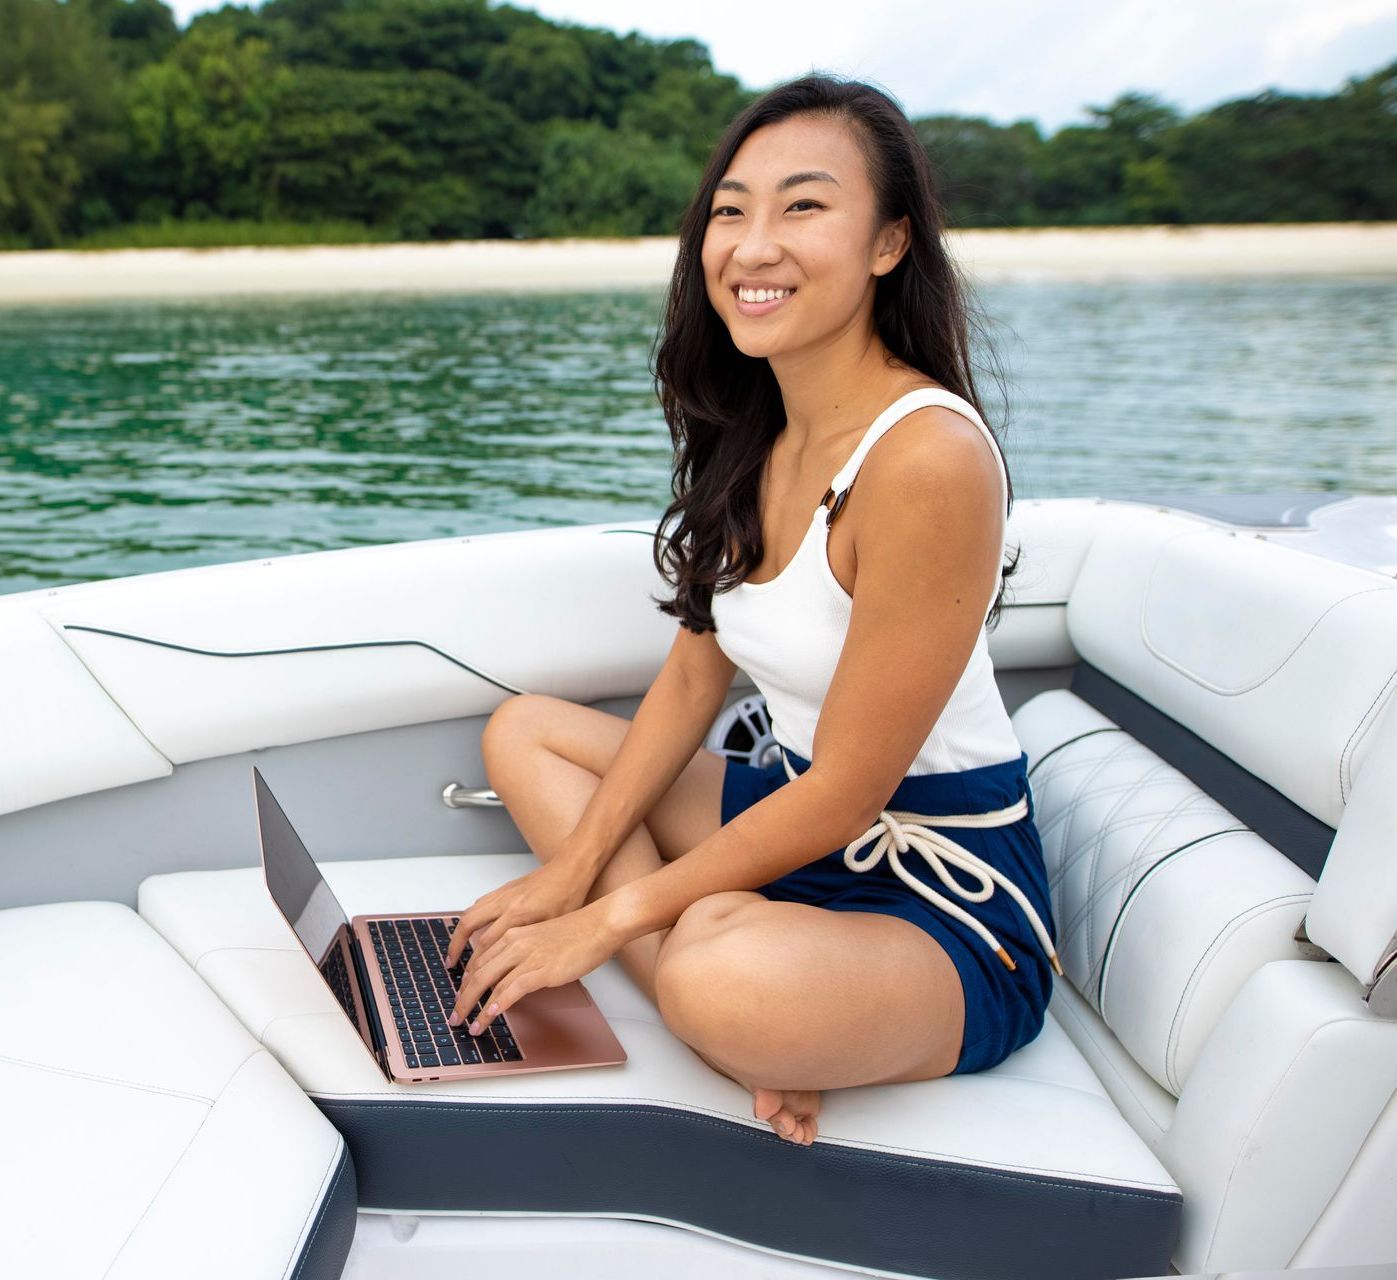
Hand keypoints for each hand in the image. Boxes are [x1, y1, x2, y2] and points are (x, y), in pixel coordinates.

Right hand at [443, 858, 592, 968]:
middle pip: (470, 928)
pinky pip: (479, 905)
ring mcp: (503, 894)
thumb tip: (518, 970)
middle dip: (456, 949)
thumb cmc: (569, 897)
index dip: (476, 966)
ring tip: (455, 954)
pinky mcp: (505, 888)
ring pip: (470, 914)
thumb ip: (532, 946)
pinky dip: (471, 919)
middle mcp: (505, 903)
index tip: (470, 982)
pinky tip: (470, 931)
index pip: (486, 946)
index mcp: (517, 915)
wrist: (572, 868)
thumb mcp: (553, 928)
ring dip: (459, 935)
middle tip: (451, 967)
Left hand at [446, 901, 618, 1033]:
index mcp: (512, 934)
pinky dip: (496, 1006)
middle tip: (455, 1016)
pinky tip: (489, 1017)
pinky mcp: (540, 970)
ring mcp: (527, 957)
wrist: (598, 925)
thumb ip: (522, 953)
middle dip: (462, 998)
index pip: (479, 960)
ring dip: (474, 1007)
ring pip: (488, 984)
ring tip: (468, 1024)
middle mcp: (514, 943)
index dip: (466, 982)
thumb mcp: (540, 938)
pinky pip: (510, 990)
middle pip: (477, 973)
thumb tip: (512, 975)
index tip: (460, 997)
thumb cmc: (576, 932)